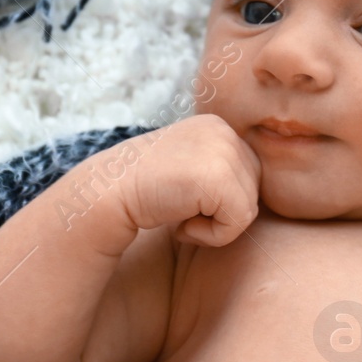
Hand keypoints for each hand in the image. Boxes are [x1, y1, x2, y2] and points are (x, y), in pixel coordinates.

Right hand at [117, 113, 261, 246]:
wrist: (107, 194)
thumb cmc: (144, 192)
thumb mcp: (187, 167)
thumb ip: (217, 170)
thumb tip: (254, 196)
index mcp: (216, 126)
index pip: (248, 174)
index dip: (219, 199)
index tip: (182, 198)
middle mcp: (223, 131)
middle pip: (253, 189)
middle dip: (221, 211)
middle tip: (181, 209)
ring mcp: (222, 150)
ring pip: (248, 209)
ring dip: (215, 225)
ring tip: (180, 215)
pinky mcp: (219, 177)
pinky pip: (238, 223)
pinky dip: (211, 236)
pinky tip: (180, 224)